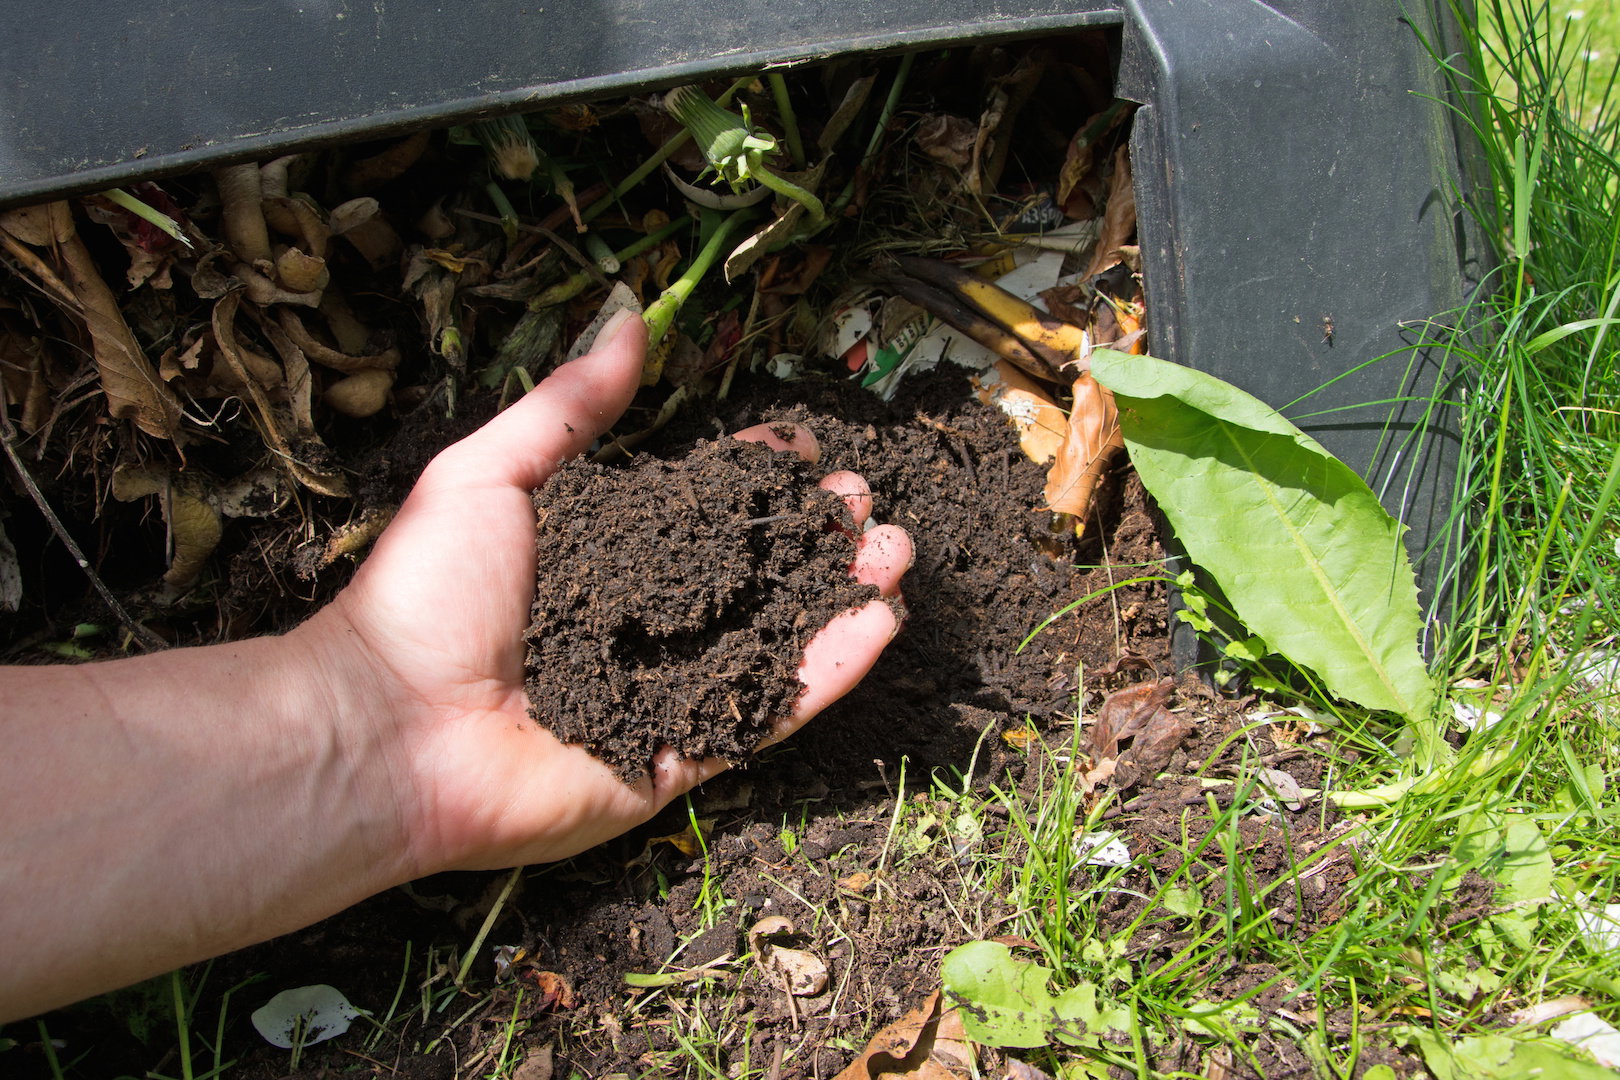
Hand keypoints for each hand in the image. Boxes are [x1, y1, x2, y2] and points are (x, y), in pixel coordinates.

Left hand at [306, 310, 911, 873]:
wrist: (385, 729)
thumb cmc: (425, 595)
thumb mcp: (492, 473)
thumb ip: (571, 405)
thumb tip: (631, 314)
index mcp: (599, 560)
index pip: (695, 511)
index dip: (748, 477)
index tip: (796, 445)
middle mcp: (639, 624)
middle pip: (748, 573)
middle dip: (812, 533)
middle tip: (862, 501)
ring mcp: (662, 695)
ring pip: (772, 640)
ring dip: (839, 595)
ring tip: (895, 552)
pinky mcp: (676, 761)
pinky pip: (765, 716)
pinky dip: (826, 674)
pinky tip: (879, 626)